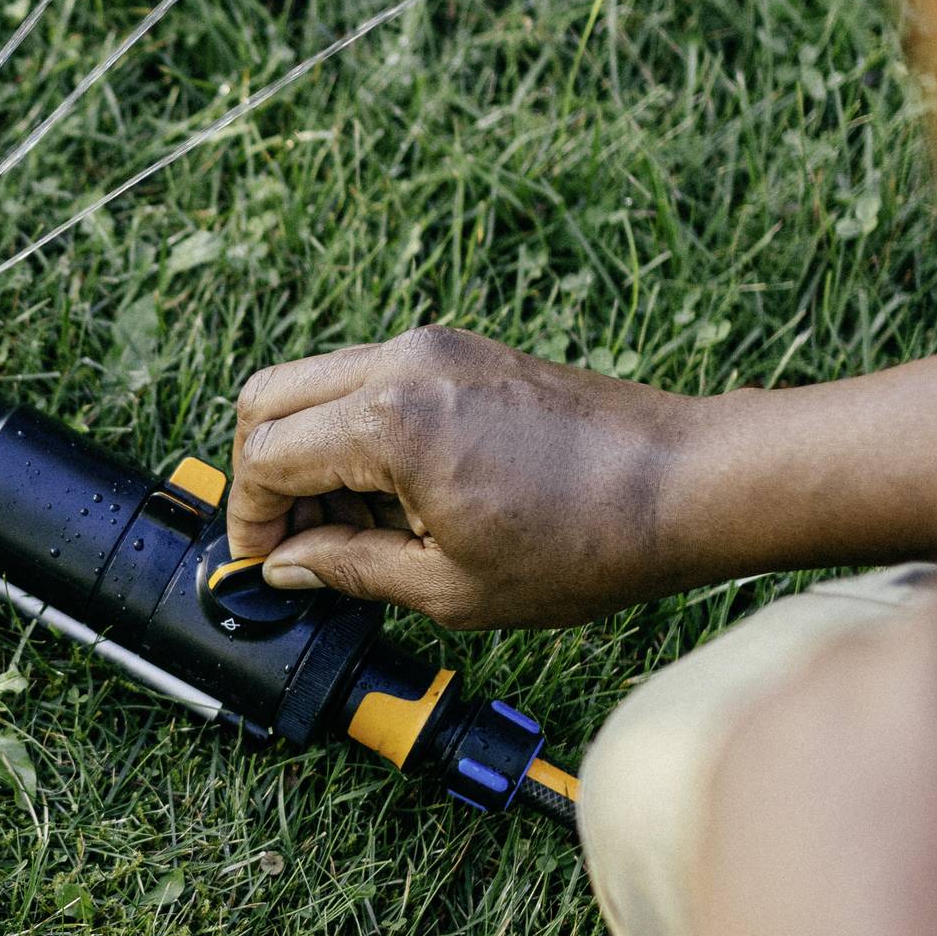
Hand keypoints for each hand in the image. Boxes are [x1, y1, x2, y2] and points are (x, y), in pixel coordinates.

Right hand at [226, 328, 936, 628]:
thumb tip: (289, 567)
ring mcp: (435, 349)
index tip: (264, 564)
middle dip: (262, 473)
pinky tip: (396, 494)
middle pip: (270, 398)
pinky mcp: (463, 351)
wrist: (685, 483)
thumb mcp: (452, 586)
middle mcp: (403, 365)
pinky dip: (356, 428)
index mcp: (392, 422)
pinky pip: (372, 379)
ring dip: (311, 449)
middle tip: (290, 540)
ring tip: (352, 526)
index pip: (268, 457)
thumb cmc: (586, 542)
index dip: (252, 519)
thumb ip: (351, 568)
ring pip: (318, 382)